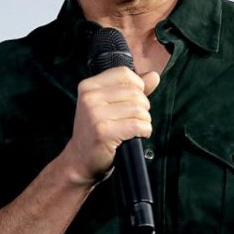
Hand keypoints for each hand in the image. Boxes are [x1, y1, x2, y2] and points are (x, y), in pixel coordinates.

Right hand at [61, 67, 159, 184]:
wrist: (79, 160)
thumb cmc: (97, 131)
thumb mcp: (110, 105)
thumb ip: (132, 88)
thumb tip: (154, 76)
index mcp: (88, 86)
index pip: (124, 73)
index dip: (138, 85)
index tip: (134, 100)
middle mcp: (90, 97)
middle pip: (135, 92)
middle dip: (143, 107)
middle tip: (135, 119)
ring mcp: (95, 114)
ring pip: (138, 109)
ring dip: (144, 120)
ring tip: (135, 128)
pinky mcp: (104, 131)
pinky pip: (137, 125)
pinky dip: (144, 131)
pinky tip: (137, 135)